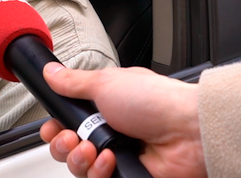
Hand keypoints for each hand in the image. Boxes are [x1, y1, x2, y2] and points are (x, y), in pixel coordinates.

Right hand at [39, 63, 205, 177]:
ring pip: (79, 168)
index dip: (55, 127)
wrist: (188, 131)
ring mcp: (118, 155)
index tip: (52, 127)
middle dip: (63, 145)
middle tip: (72, 138)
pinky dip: (99, 172)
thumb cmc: (156, 101)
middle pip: (68, 148)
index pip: (67, 122)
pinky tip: (110, 161)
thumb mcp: (106, 83)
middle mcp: (109, 131)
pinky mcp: (125, 174)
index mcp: (104, 106)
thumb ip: (74, 82)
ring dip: (80, 159)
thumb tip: (52, 72)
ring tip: (95, 150)